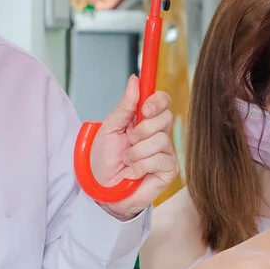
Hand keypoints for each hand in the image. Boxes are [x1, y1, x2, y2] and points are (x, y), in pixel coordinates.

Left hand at [90, 78, 176, 219]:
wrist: (100, 189)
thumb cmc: (103, 160)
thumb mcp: (109, 128)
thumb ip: (125, 106)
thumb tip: (135, 79)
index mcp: (145, 120)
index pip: (163, 101)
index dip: (157, 101)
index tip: (144, 109)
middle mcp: (159, 134)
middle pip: (165, 118)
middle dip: (142, 130)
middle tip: (128, 141)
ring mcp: (166, 152)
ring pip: (160, 140)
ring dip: (136, 152)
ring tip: (127, 161)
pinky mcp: (169, 170)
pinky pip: (160, 160)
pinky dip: (140, 166)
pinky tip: (133, 173)